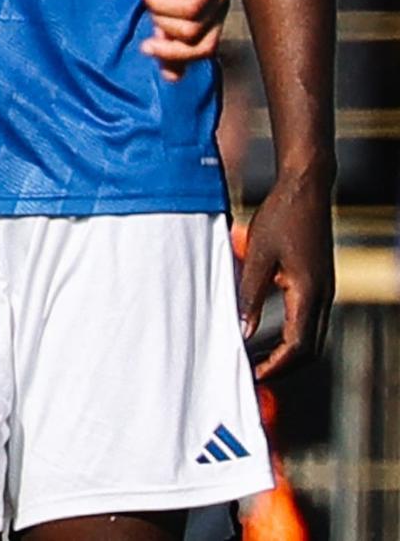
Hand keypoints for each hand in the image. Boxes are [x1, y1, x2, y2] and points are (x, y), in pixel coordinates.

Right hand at [129, 0, 231, 77]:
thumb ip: (165, 29)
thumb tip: (171, 75)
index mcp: (215, 7)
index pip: (205, 49)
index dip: (175, 55)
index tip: (145, 48)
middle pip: (195, 33)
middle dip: (162, 27)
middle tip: (143, 12)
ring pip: (189, 9)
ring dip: (155, 2)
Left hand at [238, 163, 334, 377]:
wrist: (305, 190)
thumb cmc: (282, 216)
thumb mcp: (257, 255)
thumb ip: (249, 294)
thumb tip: (242, 330)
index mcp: (309, 293)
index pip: (298, 347)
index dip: (276, 367)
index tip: (253, 377)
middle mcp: (322, 297)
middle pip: (309, 350)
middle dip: (283, 368)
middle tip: (253, 375)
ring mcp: (324, 291)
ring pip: (312, 338)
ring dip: (287, 354)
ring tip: (256, 361)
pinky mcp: (318, 284)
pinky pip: (309, 321)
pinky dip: (291, 336)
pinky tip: (266, 334)